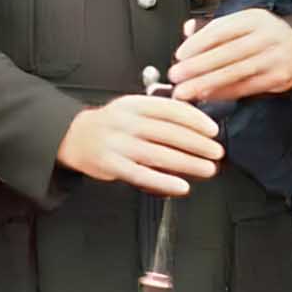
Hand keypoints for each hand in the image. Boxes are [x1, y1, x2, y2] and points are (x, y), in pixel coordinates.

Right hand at [56, 94, 222, 197]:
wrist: (74, 137)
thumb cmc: (111, 125)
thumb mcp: (131, 109)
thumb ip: (159, 114)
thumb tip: (197, 126)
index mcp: (135, 104)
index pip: (171, 109)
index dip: (196, 119)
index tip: (213, 130)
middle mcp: (126, 122)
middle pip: (169, 133)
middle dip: (198, 144)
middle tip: (217, 152)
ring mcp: (118, 144)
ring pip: (159, 154)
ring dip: (188, 163)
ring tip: (208, 169)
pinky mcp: (112, 165)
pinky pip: (142, 175)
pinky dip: (164, 181)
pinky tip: (182, 186)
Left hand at [168, 9, 291, 102]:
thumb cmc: (265, 35)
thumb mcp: (244, 21)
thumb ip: (216, 27)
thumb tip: (187, 30)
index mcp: (254, 19)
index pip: (222, 30)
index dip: (199, 43)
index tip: (180, 55)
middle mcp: (265, 37)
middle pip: (227, 53)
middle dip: (198, 67)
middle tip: (176, 76)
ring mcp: (273, 59)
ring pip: (235, 73)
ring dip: (207, 84)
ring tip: (186, 91)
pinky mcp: (278, 79)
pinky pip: (245, 88)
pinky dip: (223, 93)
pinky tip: (206, 96)